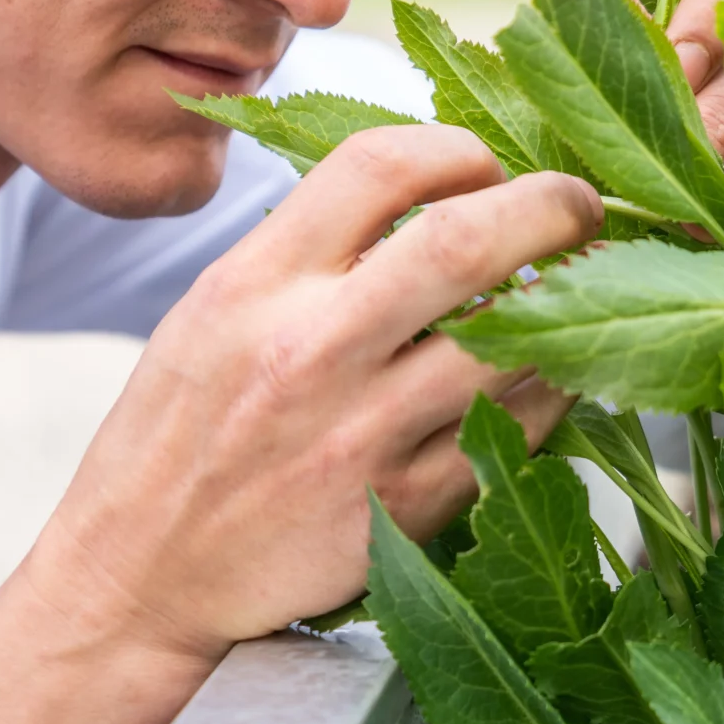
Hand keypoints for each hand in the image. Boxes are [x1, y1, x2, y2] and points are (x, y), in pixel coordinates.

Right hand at [14, 124, 599, 658]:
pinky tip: (548, 373)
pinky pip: (517, 431)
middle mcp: (311, 349)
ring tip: (580, 288)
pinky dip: (550, 391)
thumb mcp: (215, 307)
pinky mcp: (404, 508)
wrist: (141, 576)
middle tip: (582, 203)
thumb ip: (312, 245)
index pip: (379, 165)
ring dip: (567, 305)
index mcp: (256, 283)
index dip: (458, 147)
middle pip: (468, 239)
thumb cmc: (183, 429)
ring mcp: (362, 435)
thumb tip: (437, 183)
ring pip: (513, 342)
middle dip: (553, 204)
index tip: (489, 163)